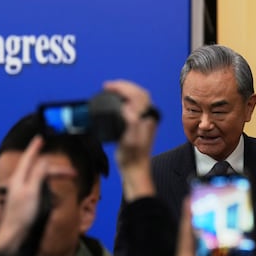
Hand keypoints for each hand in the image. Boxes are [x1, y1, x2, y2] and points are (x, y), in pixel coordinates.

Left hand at [0, 136, 74, 254]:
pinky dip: (46, 182)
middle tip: (72, 172)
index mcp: (19, 177)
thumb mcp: (32, 191)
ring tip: (62, 176)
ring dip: (50, 173)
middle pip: (37, 168)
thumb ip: (38, 174)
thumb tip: (45, 161)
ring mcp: (21, 191)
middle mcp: (19, 181)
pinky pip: (36, 184)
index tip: (40, 138)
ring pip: (37, 175)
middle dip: (54, 167)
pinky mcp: (24, 200)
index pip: (29, 158)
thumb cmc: (21, 215)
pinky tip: (49, 187)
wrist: (13, 235)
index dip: (35, 147)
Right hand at [103, 79, 157, 199]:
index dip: (123, 87)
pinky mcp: (139, 124)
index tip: (109, 87)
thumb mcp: (129, 140)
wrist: (135, 169)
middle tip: (107, 86)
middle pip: (139, 93)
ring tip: (110, 90)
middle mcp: (148, 116)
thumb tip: (127, 107)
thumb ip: (131, 122)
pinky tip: (116, 102)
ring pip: (137, 98)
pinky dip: (125, 99)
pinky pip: (134, 105)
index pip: (138, 94)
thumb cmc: (132, 157)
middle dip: (123, 86)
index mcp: (147, 117)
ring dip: (124, 91)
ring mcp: (145, 120)